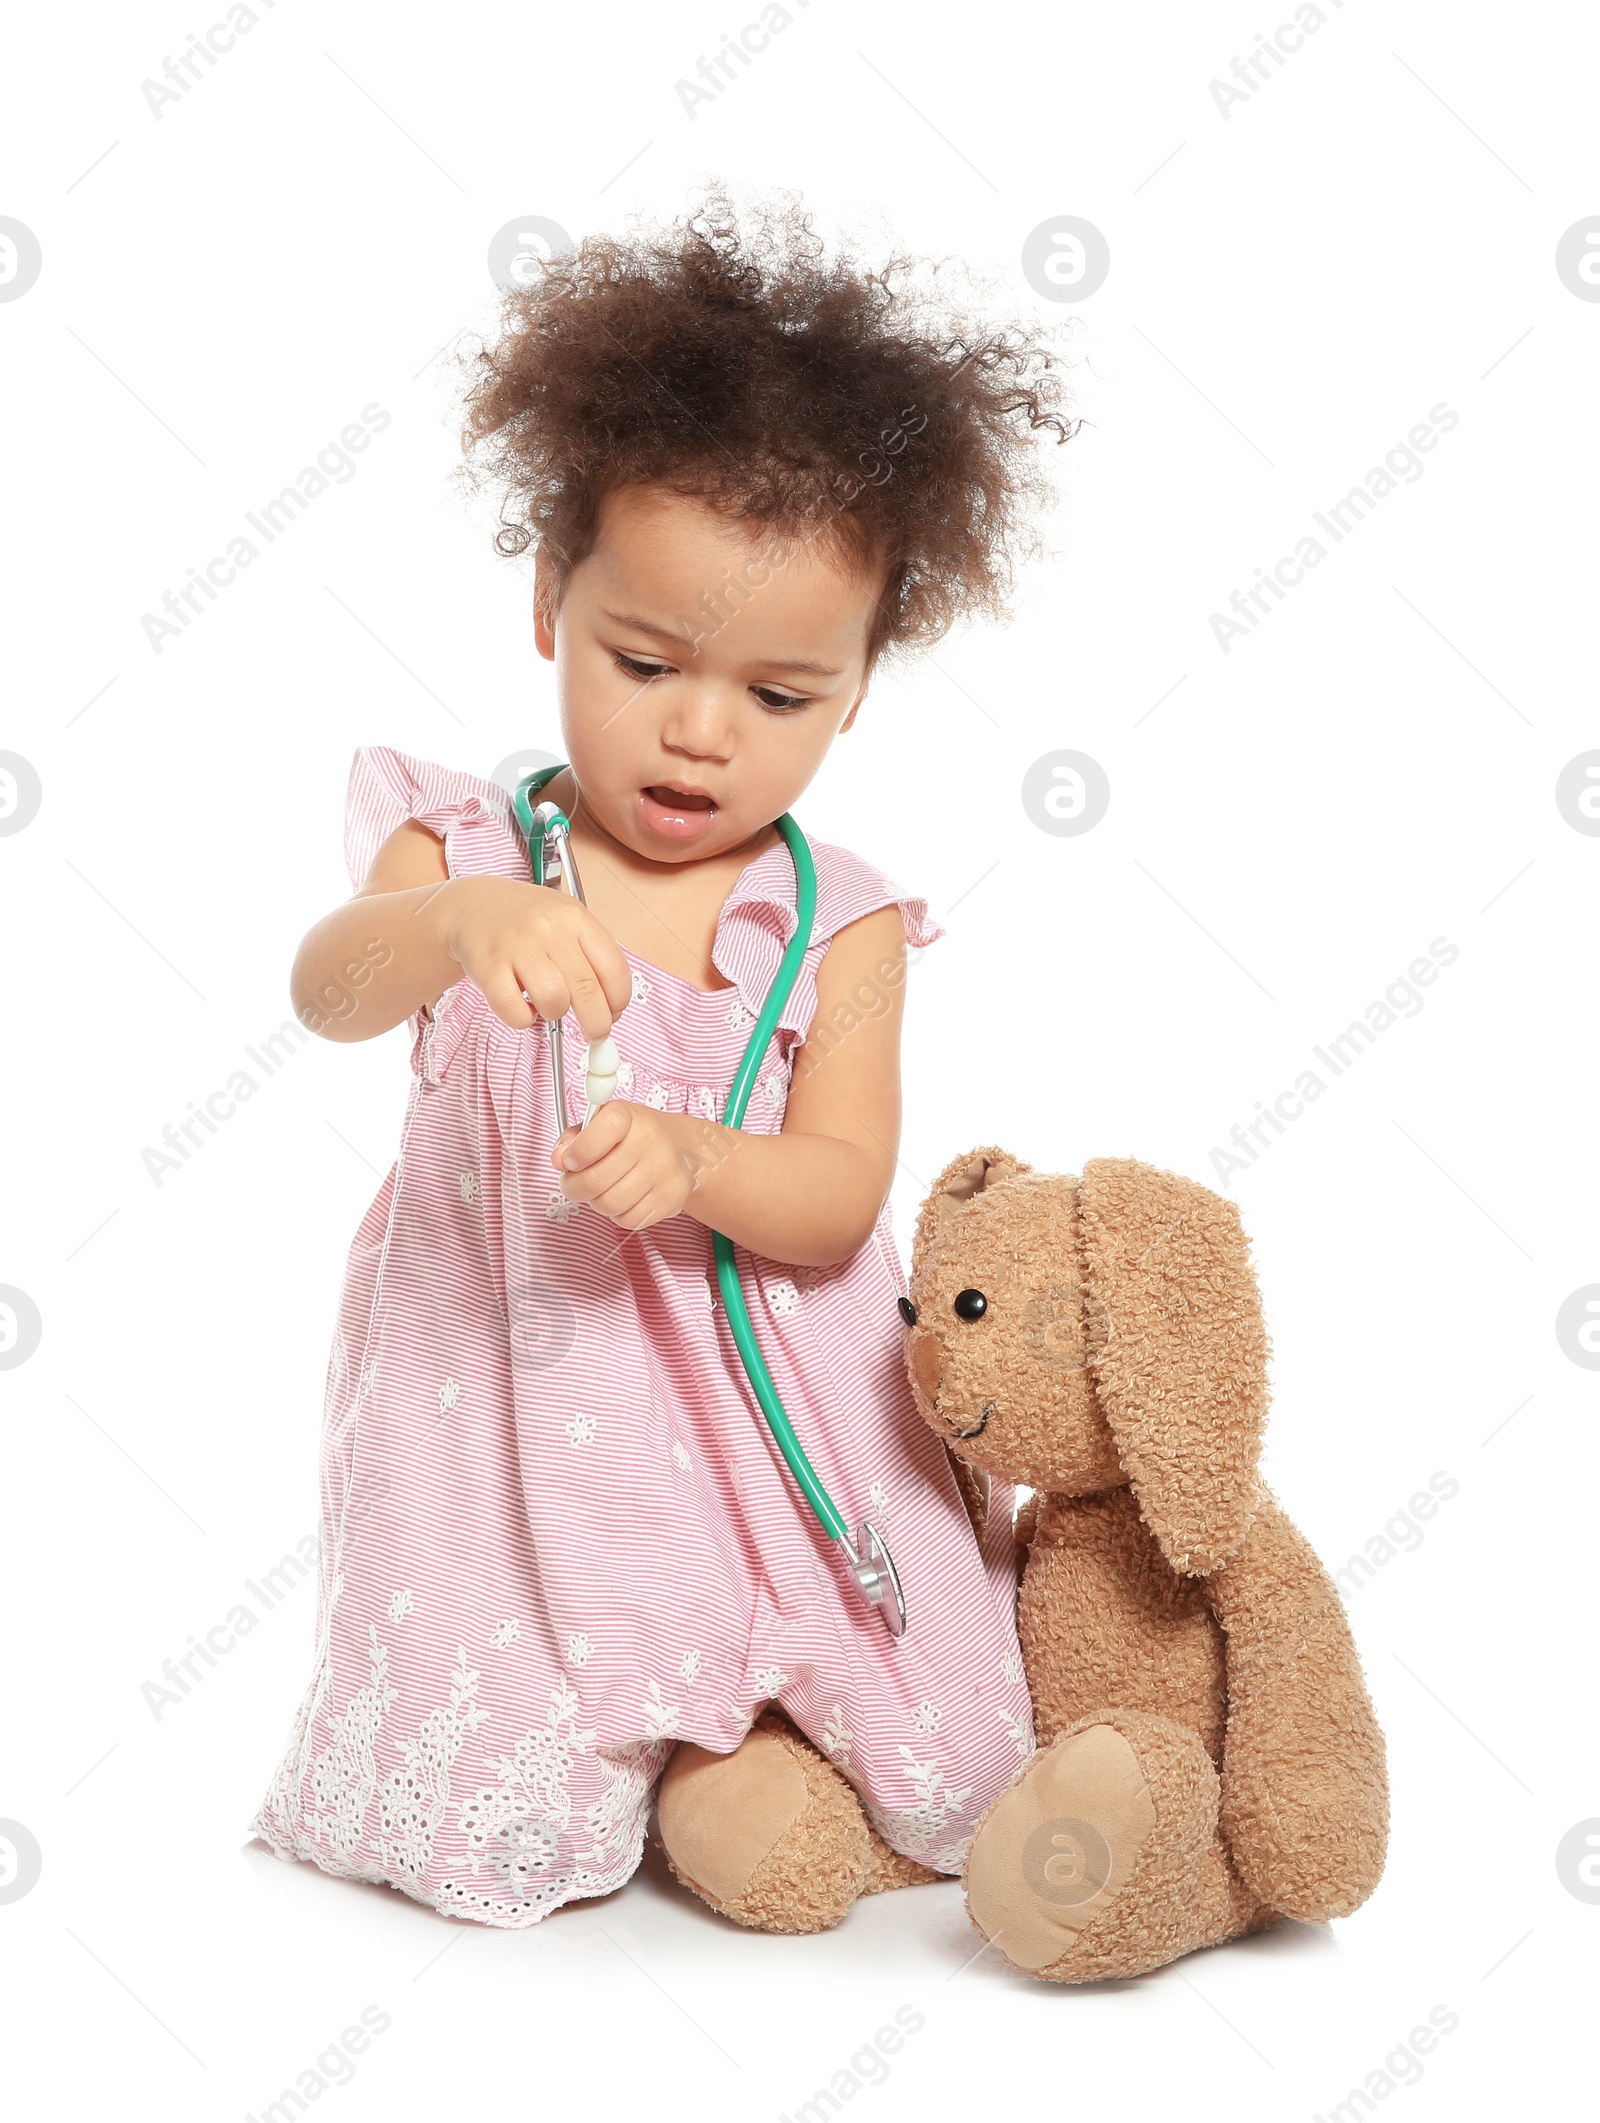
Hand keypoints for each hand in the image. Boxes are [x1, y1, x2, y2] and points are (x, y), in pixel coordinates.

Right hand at [435, 876, 631, 1037]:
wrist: (472, 906)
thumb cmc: (525, 921)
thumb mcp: (564, 921)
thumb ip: (589, 956)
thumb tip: (611, 1010)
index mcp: (575, 916)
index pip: (614, 968)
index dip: (618, 1001)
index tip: (614, 1014)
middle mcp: (549, 928)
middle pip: (587, 990)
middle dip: (597, 1024)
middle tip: (594, 1034)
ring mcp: (517, 945)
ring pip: (554, 1000)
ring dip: (554, 1014)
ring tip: (546, 1006)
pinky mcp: (489, 966)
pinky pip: (515, 1011)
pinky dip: (522, 1019)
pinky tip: (521, 1007)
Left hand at [551, 1103, 722, 1231]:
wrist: (685, 1150)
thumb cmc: (634, 1137)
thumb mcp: (602, 1124)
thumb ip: (574, 1139)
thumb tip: (559, 1159)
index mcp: (626, 1116)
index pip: (595, 1136)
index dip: (577, 1153)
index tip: (569, 1161)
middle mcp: (649, 1141)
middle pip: (594, 1181)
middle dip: (574, 1187)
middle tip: (574, 1183)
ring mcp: (662, 1172)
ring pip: (609, 1205)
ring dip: (597, 1202)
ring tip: (603, 1190)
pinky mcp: (670, 1198)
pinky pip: (628, 1220)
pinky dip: (619, 1215)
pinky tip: (625, 1198)